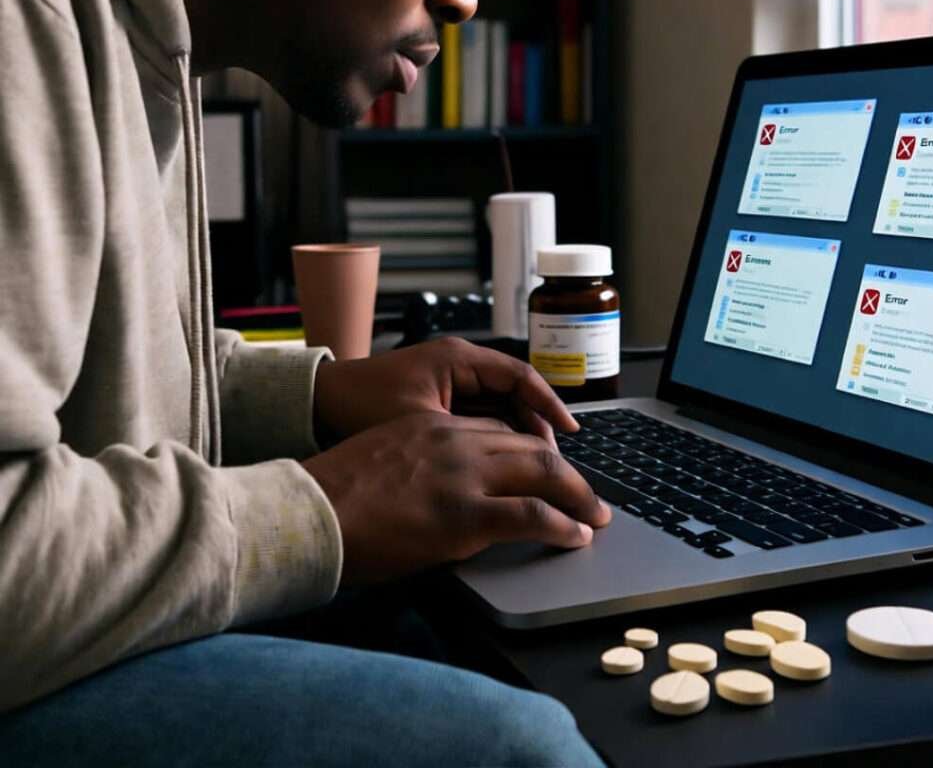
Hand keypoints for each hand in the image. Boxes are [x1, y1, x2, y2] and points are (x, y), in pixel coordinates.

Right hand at [301, 411, 611, 585]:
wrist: (307, 513)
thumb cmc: (334, 494)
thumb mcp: (383, 459)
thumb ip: (422, 462)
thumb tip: (444, 487)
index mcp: (433, 426)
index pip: (500, 430)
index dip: (533, 451)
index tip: (549, 471)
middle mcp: (455, 441)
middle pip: (530, 446)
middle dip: (567, 472)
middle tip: (588, 494)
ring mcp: (462, 476)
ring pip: (543, 472)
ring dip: (578, 495)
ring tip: (595, 515)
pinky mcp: (464, 515)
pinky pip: (532, 515)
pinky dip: (563, 524)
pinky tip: (576, 536)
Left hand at [313, 337, 577, 447]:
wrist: (314, 405)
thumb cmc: (360, 407)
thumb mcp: (420, 425)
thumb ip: (467, 442)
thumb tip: (513, 465)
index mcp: (458, 359)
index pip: (520, 376)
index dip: (550, 405)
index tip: (573, 432)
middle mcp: (458, 363)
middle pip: (516, 392)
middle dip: (539, 426)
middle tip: (558, 463)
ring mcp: (448, 381)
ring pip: (501, 406)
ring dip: (519, 434)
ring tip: (536, 470)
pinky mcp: (438, 400)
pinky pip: (481, 415)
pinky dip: (496, 437)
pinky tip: (503, 466)